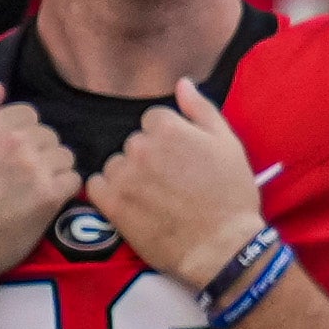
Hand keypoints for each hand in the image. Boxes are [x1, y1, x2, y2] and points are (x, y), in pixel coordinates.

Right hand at [0, 86, 82, 298]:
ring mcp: (35, 167)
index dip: (22, 136)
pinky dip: (63, 192)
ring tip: (28, 192)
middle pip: (50, 136)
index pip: (29, 115)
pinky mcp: (50, 196)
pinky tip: (41, 204)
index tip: (8, 158)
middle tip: (17, 179)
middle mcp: (15, 142)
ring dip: (53, 173)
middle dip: (39, 154)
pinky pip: (74, 181)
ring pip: (66, 157)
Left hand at [89, 82, 268, 291]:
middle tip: (173, 180)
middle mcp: (141, 147)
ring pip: (116, 162)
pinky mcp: (110, 203)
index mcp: (170, 129)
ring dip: (130, 174)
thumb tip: (182, 83)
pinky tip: (133, 202)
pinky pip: (96, 184)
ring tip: (155, 195)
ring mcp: (123, 176)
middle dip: (150, 155)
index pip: (154, 119)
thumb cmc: (231, 194)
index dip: (171, 138)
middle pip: (134, 141)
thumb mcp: (229, 145)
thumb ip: (201, 110)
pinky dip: (110, 191)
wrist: (220, 246)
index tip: (184, 159)